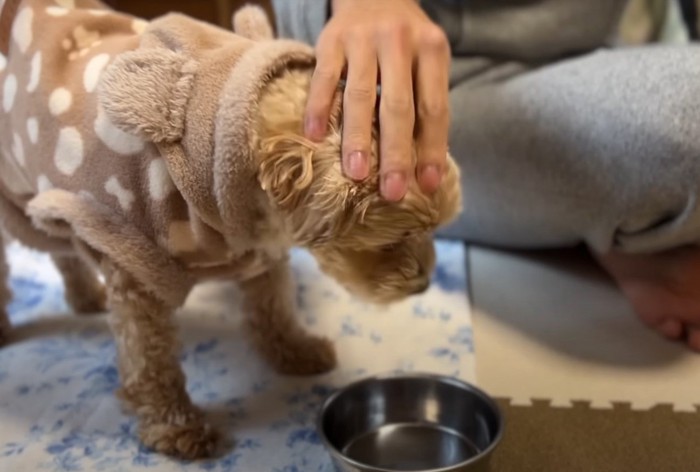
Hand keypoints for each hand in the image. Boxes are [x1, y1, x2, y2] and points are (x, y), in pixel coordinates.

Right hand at [304, 0, 449, 200]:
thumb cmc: (405, 43)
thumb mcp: (427, 62)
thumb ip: (426, 103)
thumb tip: (426, 167)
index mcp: (432, 49)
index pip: (434, 108)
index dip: (432, 149)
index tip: (428, 186)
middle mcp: (399, 41)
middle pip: (398, 106)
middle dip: (396, 154)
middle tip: (392, 192)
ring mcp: (363, 39)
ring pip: (360, 95)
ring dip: (357, 138)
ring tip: (356, 174)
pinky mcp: (331, 39)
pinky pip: (324, 79)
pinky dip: (318, 108)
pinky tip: (315, 138)